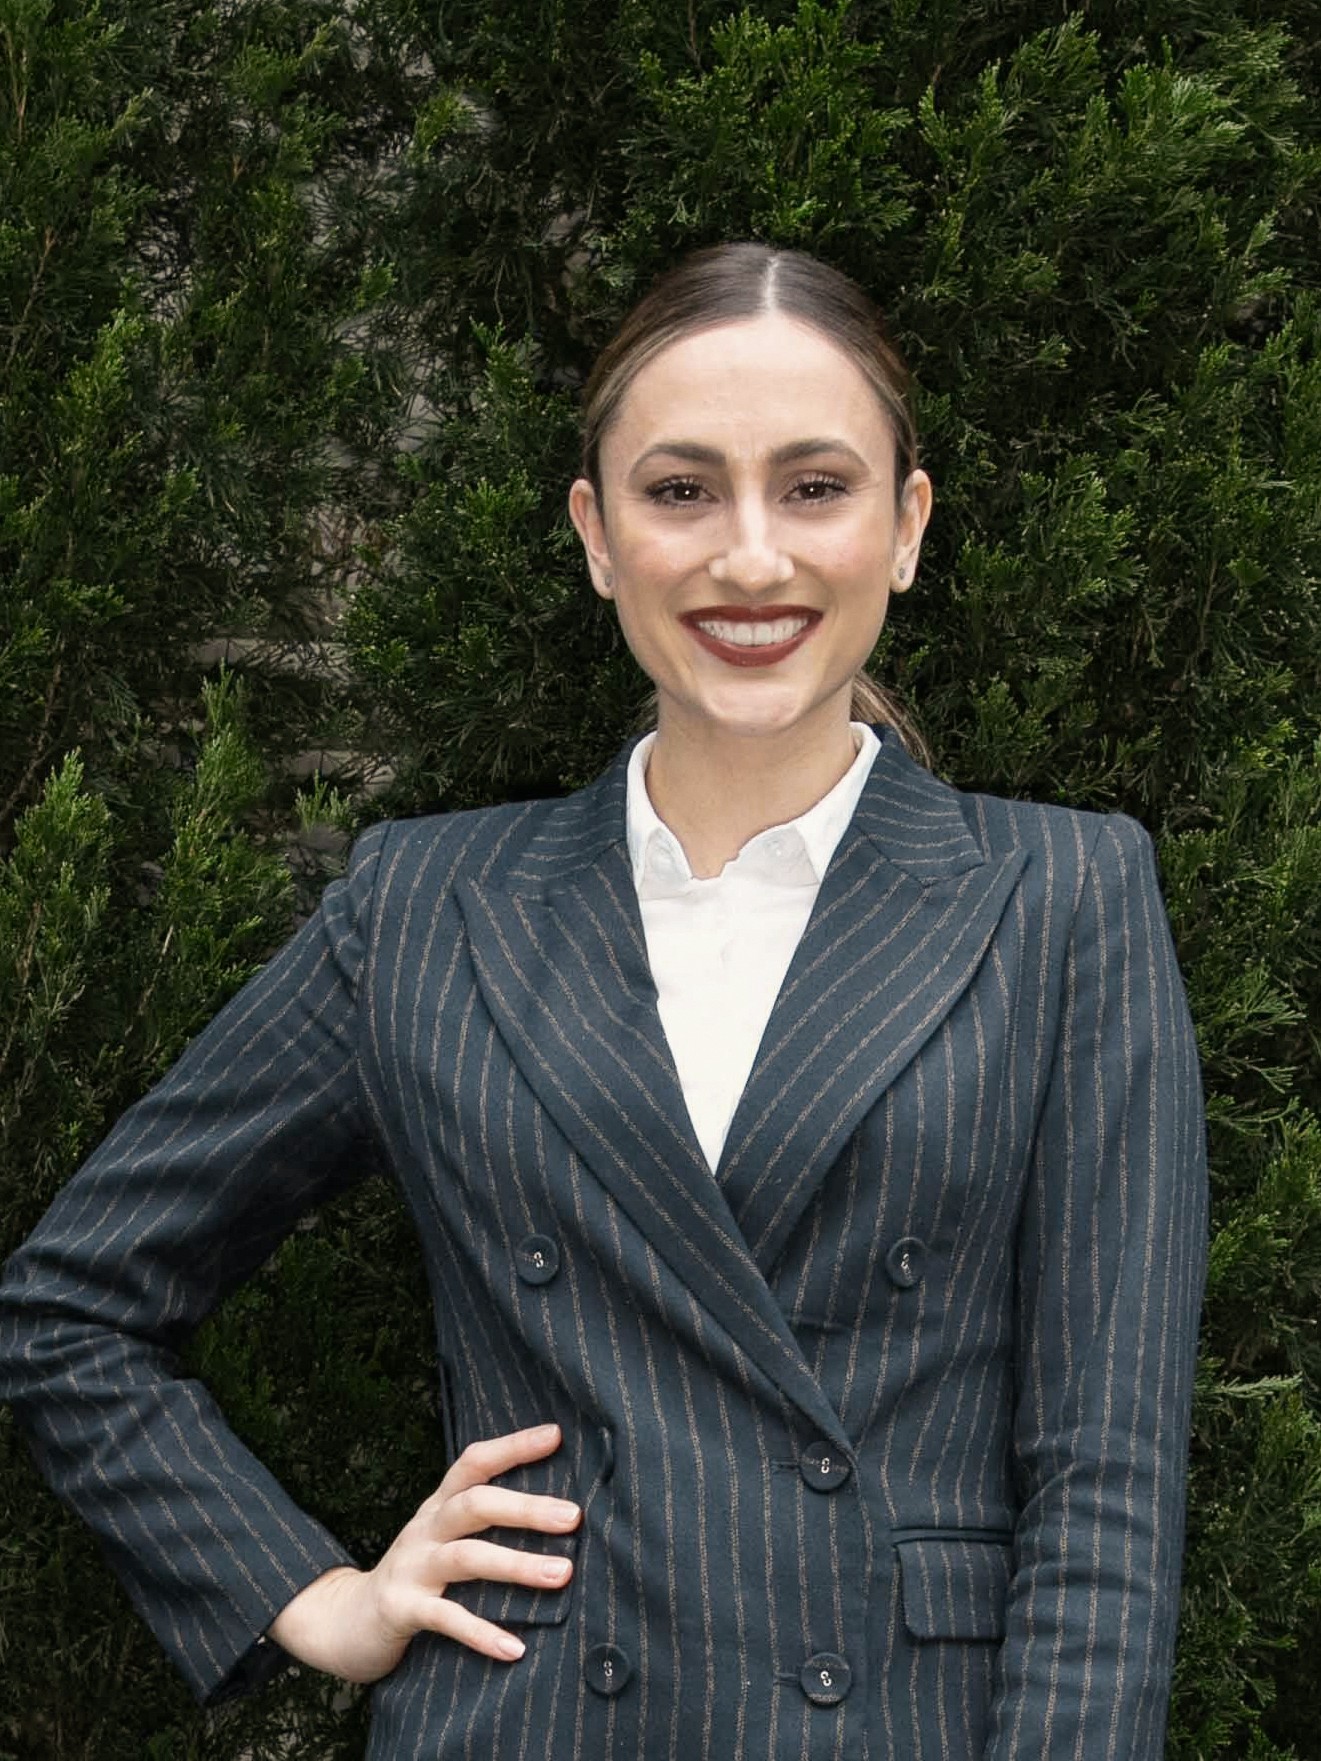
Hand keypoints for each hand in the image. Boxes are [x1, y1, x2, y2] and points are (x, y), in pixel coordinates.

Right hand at [267, 1423, 580, 1682]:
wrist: (343, 1621)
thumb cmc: (415, 1575)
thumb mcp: (443, 1538)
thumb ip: (482, 1521)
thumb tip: (555, 1508)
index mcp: (439, 1507)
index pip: (474, 1462)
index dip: (513, 1445)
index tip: (555, 1434)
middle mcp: (425, 1529)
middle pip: (475, 1504)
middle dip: (526, 1508)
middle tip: (574, 1516)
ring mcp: (411, 1568)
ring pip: (466, 1557)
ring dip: (517, 1564)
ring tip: (562, 1574)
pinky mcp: (401, 1610)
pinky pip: (446, 1619)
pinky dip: (481, 1633)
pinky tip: (515, 1648)